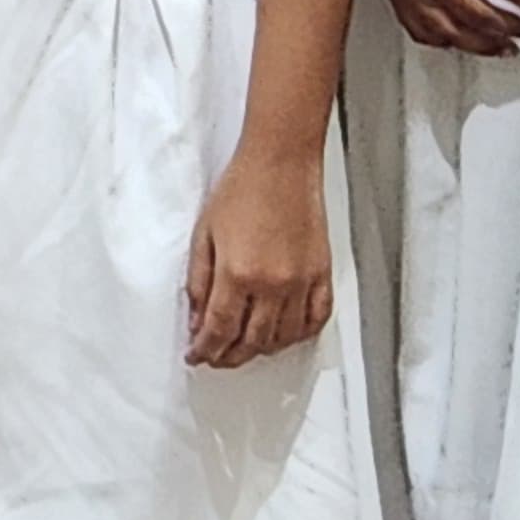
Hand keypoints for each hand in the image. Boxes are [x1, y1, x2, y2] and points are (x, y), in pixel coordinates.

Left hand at [184, 149, 334, 368]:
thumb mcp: (204, 234)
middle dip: (229, 356)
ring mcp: (302, 282)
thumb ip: (199, 282)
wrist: (280, 163)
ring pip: (283, 338)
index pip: (219, 330)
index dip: (205, 349)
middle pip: (251, 341)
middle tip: (216, 357)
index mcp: (238, 273)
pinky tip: (283, 335)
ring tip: (244, 348)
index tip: (197, 356)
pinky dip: (298, 335)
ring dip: (260, 349)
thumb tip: (197, 320)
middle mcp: (273, 284)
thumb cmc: (241, 189)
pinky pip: (315, 321)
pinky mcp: (322, 275)